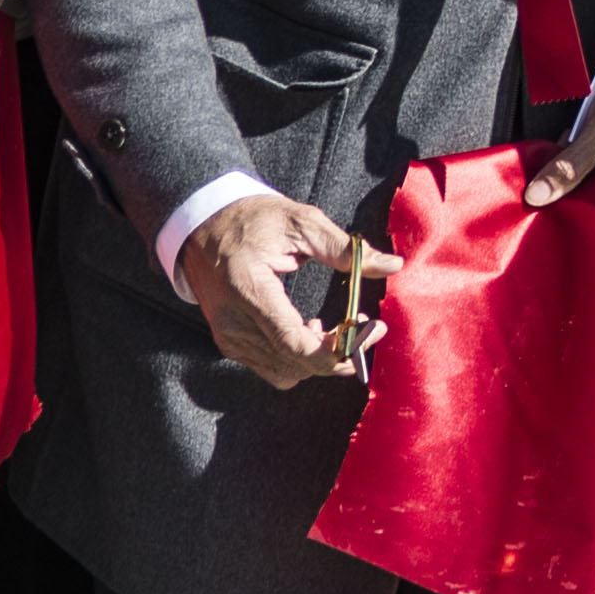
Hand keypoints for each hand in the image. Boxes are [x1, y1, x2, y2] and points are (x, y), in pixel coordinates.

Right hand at [186, 192, 397, 388]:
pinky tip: (312, 328)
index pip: (293, 342)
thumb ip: (344, 248)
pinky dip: (300, 360)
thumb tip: (392, 264)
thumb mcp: (301, 222)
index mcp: (248, 289)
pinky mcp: (230, 343)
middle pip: (295, 363)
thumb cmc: (251, 220)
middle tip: (370, 328)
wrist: (202, 228)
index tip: (372, 331)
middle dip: (341, 354)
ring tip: (343, 327)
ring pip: (286, 373)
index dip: (338, 348)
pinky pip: (272, 368)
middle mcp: (233, 322)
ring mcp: (228, 338)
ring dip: (322, 359)